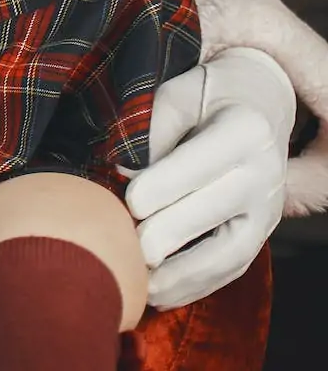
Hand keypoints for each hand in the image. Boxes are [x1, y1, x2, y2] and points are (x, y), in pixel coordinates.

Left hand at [126, 48, 292, 308]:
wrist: (259, 105)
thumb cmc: (205, 96)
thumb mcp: (176, 95)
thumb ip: (150, 130)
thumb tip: (119, 173)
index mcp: (245, 130)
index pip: (203, 164)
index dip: (163, 186)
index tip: (129, 203)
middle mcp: (265, 173)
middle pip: (214, 212)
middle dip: (166, 234)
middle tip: (123, 249)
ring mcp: (268, 209)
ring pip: (228, 253)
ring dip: (181, 275)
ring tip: (138, 285)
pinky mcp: (261, 234)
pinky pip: (232, 268)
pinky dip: (196, 285)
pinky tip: (159, 293)